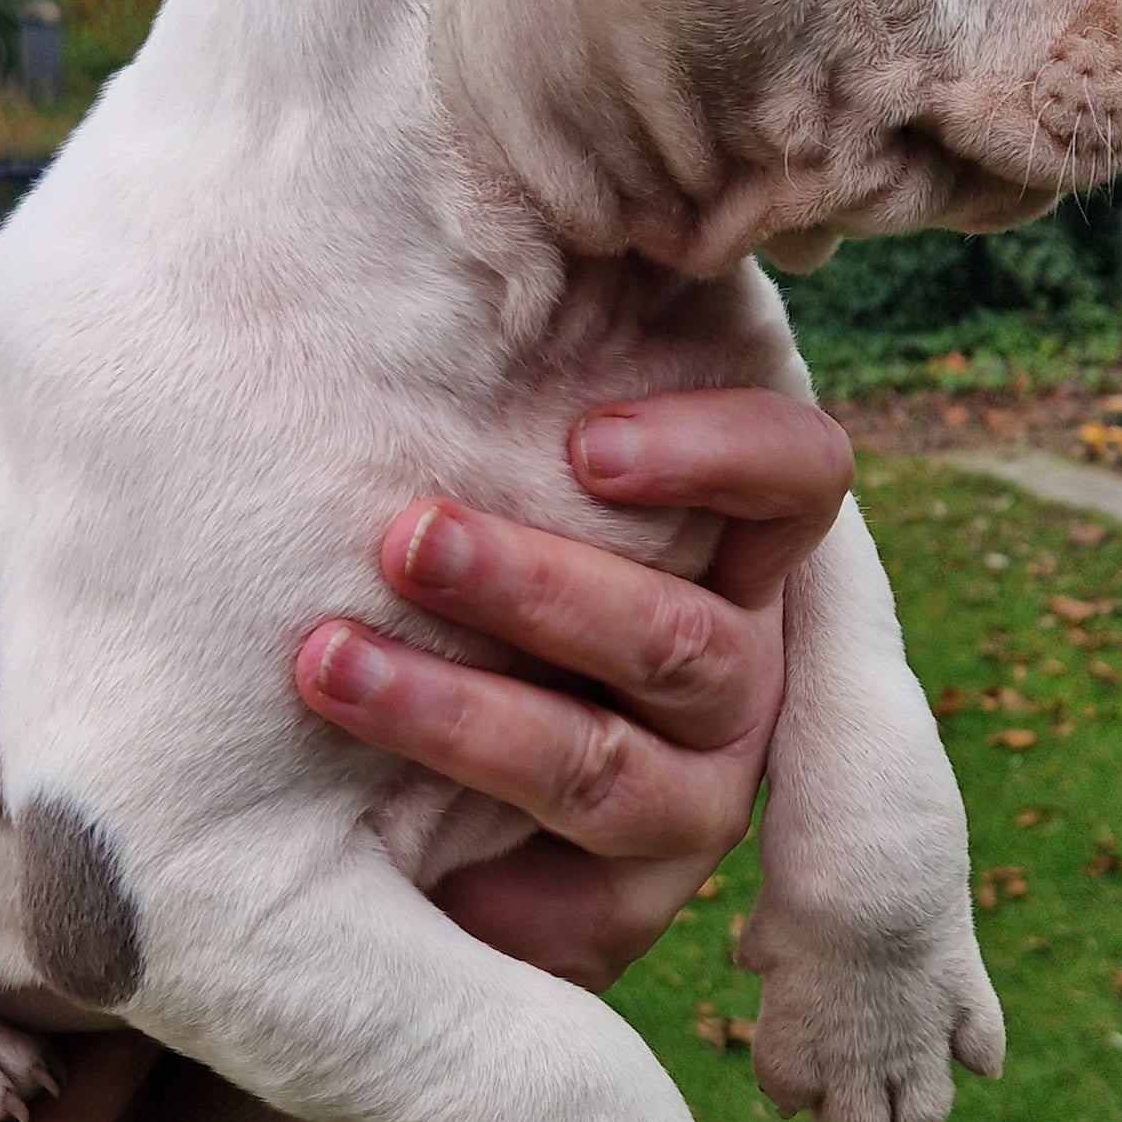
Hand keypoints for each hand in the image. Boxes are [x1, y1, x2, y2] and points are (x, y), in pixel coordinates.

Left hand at [292, 385, 848, 987]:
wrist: (376, 774)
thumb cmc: (428, 562)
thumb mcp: (472, 458)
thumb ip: (499, 378)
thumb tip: (435, 205)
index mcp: (729, 552)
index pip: (796, 480)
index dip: (715, 455)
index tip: (583, 446)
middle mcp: (735, 674)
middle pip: (683, 635)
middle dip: (535, 587)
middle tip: (403, 538)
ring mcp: (688, 801)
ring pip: (608, 764)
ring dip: (460, 714)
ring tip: (325, 664)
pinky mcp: (621, 917)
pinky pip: (577, 908)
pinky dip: (480, 879)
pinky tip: (374, 835)